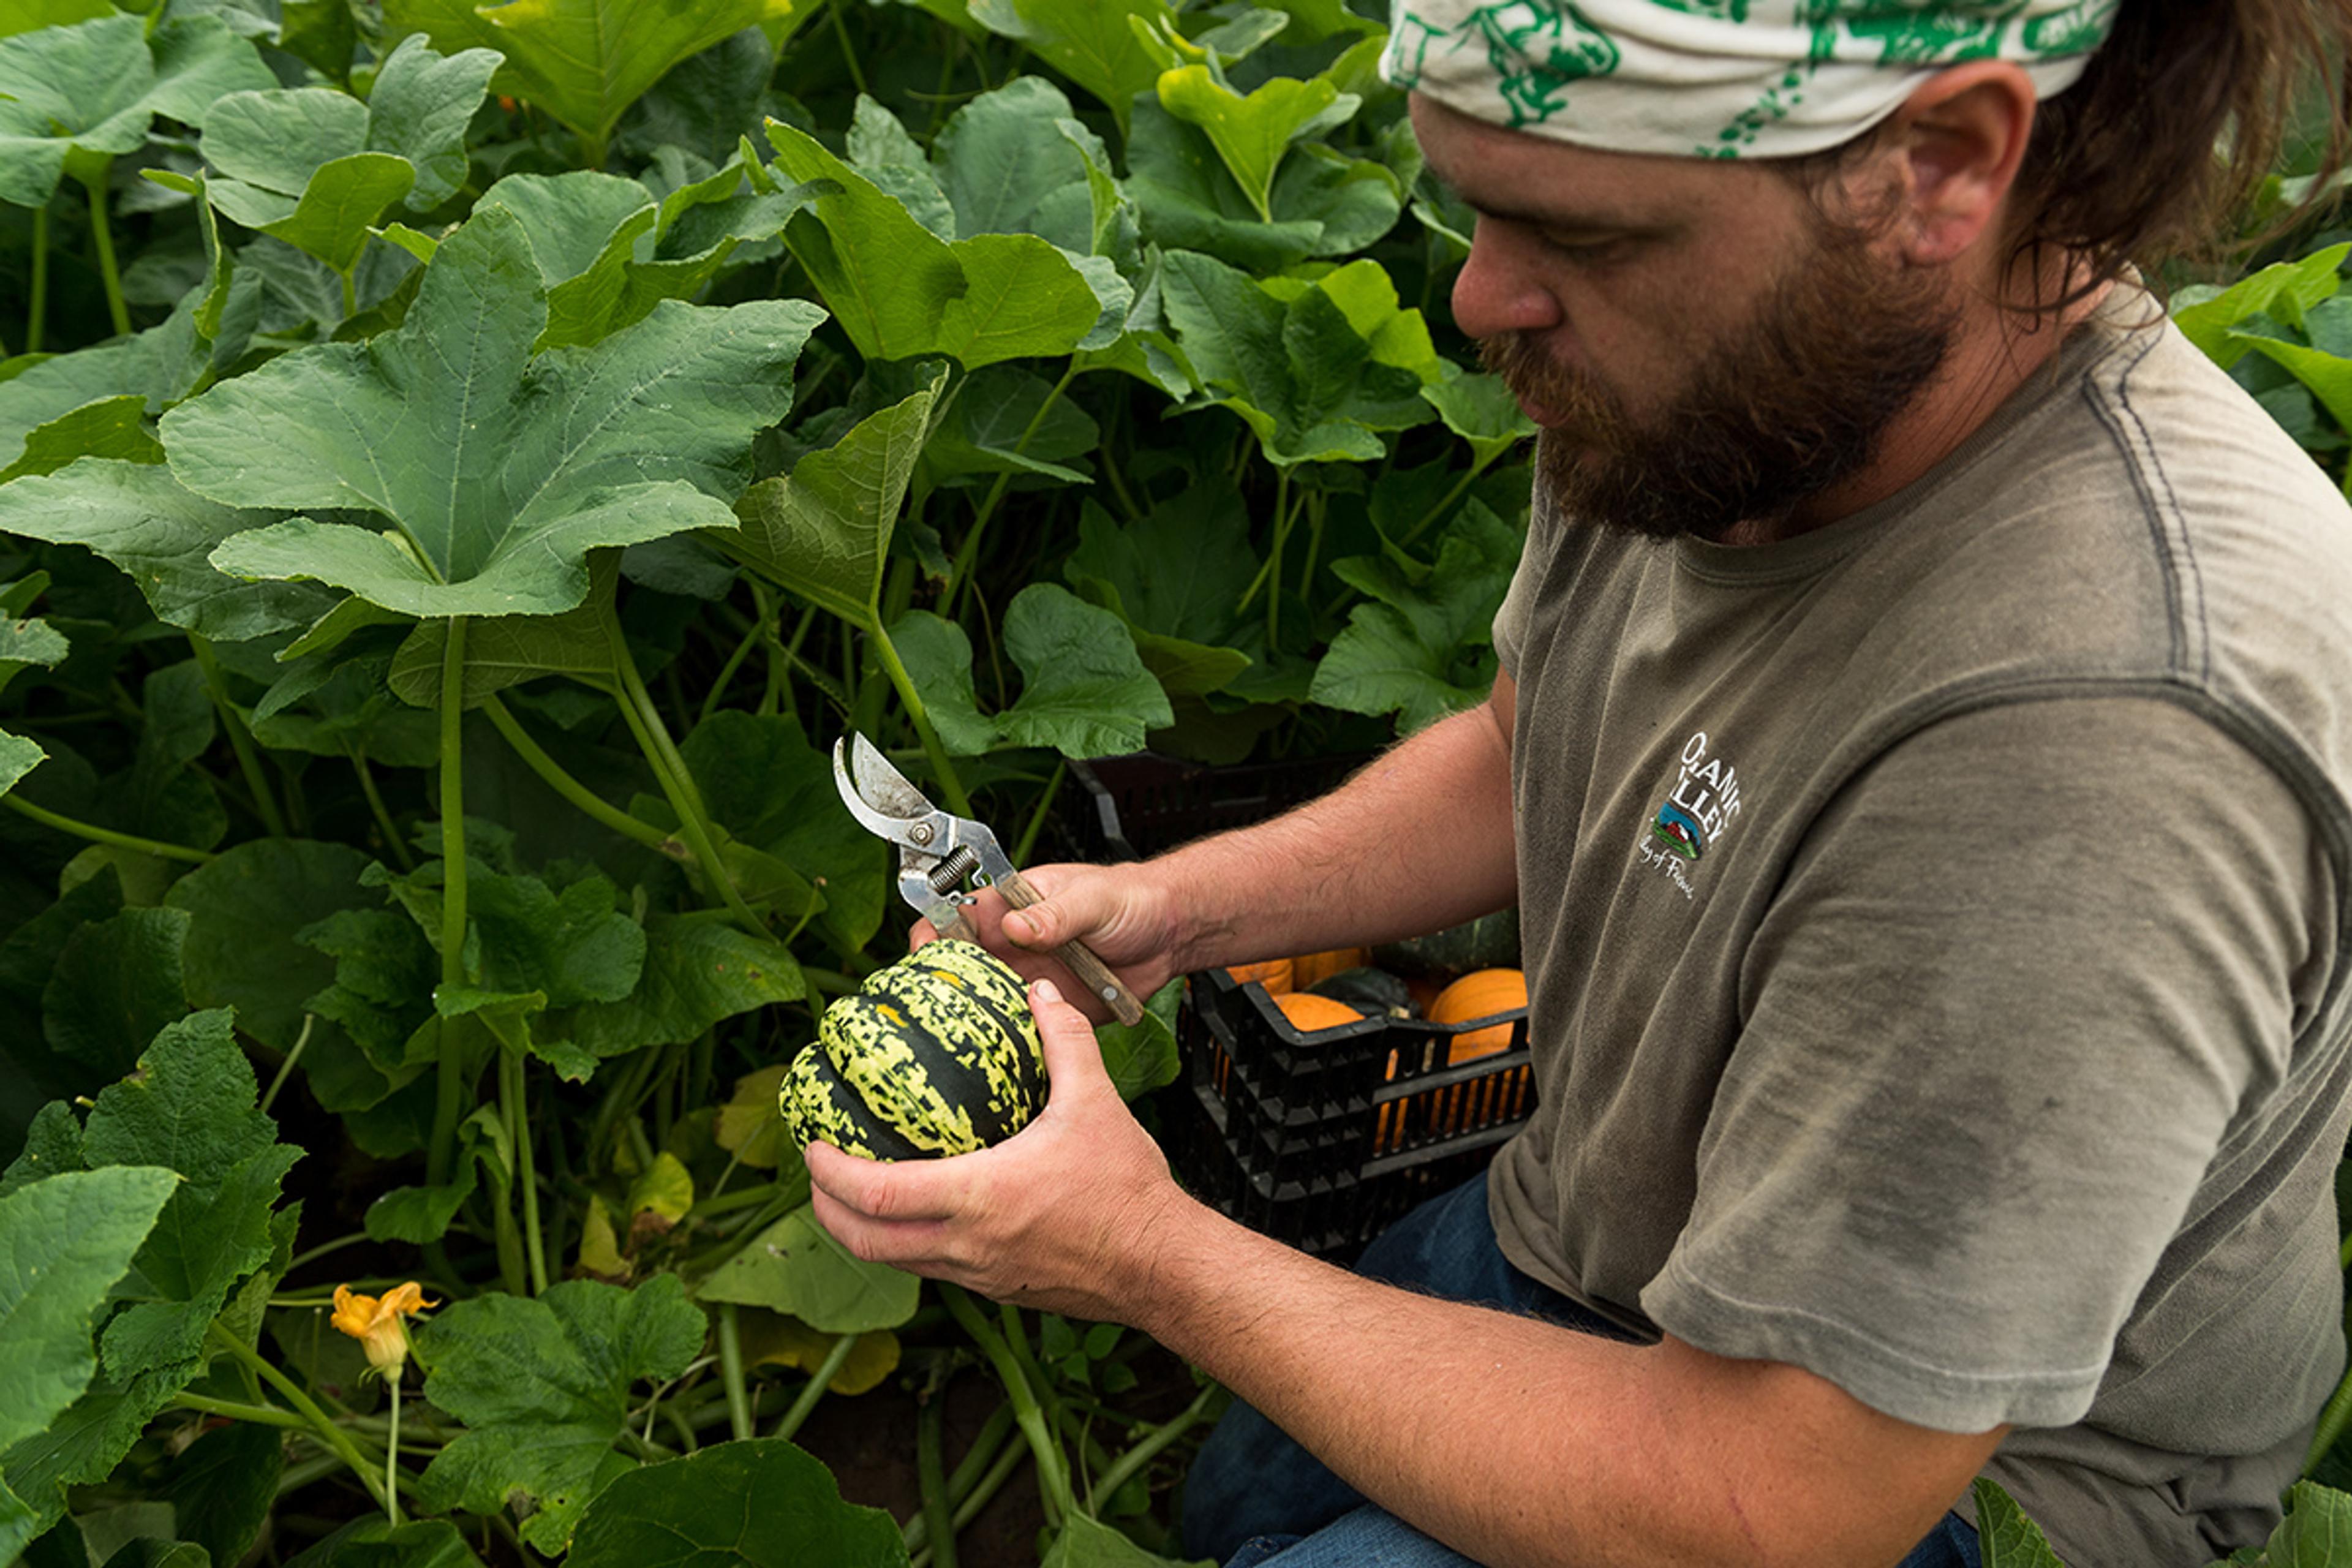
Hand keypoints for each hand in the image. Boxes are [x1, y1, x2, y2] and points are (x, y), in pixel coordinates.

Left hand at [803, 977, 1190, 1320]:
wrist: (1161, 1265)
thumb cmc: (1127, 1190)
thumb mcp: (1095, 1101)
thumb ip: (1065, 1040)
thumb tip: (1040, 993)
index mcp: (978, 1195)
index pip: (876, 1193)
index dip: (830, 1172)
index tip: (813, 1146)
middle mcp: (967, 1244)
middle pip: (866, 1241)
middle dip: (826, 1211)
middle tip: (816, 1176)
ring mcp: (980, 1274)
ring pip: (897, 1261)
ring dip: (865, 1231)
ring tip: (855, 1196)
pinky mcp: (999, 1289)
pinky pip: (936, 1270)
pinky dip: (910, 1245)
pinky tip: (923, 1216)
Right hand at [913, 861, 1184, 1022]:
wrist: (1169, 935)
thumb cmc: (1129, 899)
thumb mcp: (1092, 900)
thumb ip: (1054, 914)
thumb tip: (1017, 925)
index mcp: (1012, 907)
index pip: (955, 917)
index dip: (933, 934)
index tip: (925, 954)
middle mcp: (1012, 946)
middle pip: (959, 968)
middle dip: (942, 987)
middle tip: (937, 1007)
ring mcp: (1028, 981)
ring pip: (983, 1004)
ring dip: (974, 1020)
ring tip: (967, 1036)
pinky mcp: (1049, 1011)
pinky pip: (1019, 1030)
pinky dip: (1010, 1041)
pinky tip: (1006, 1052)